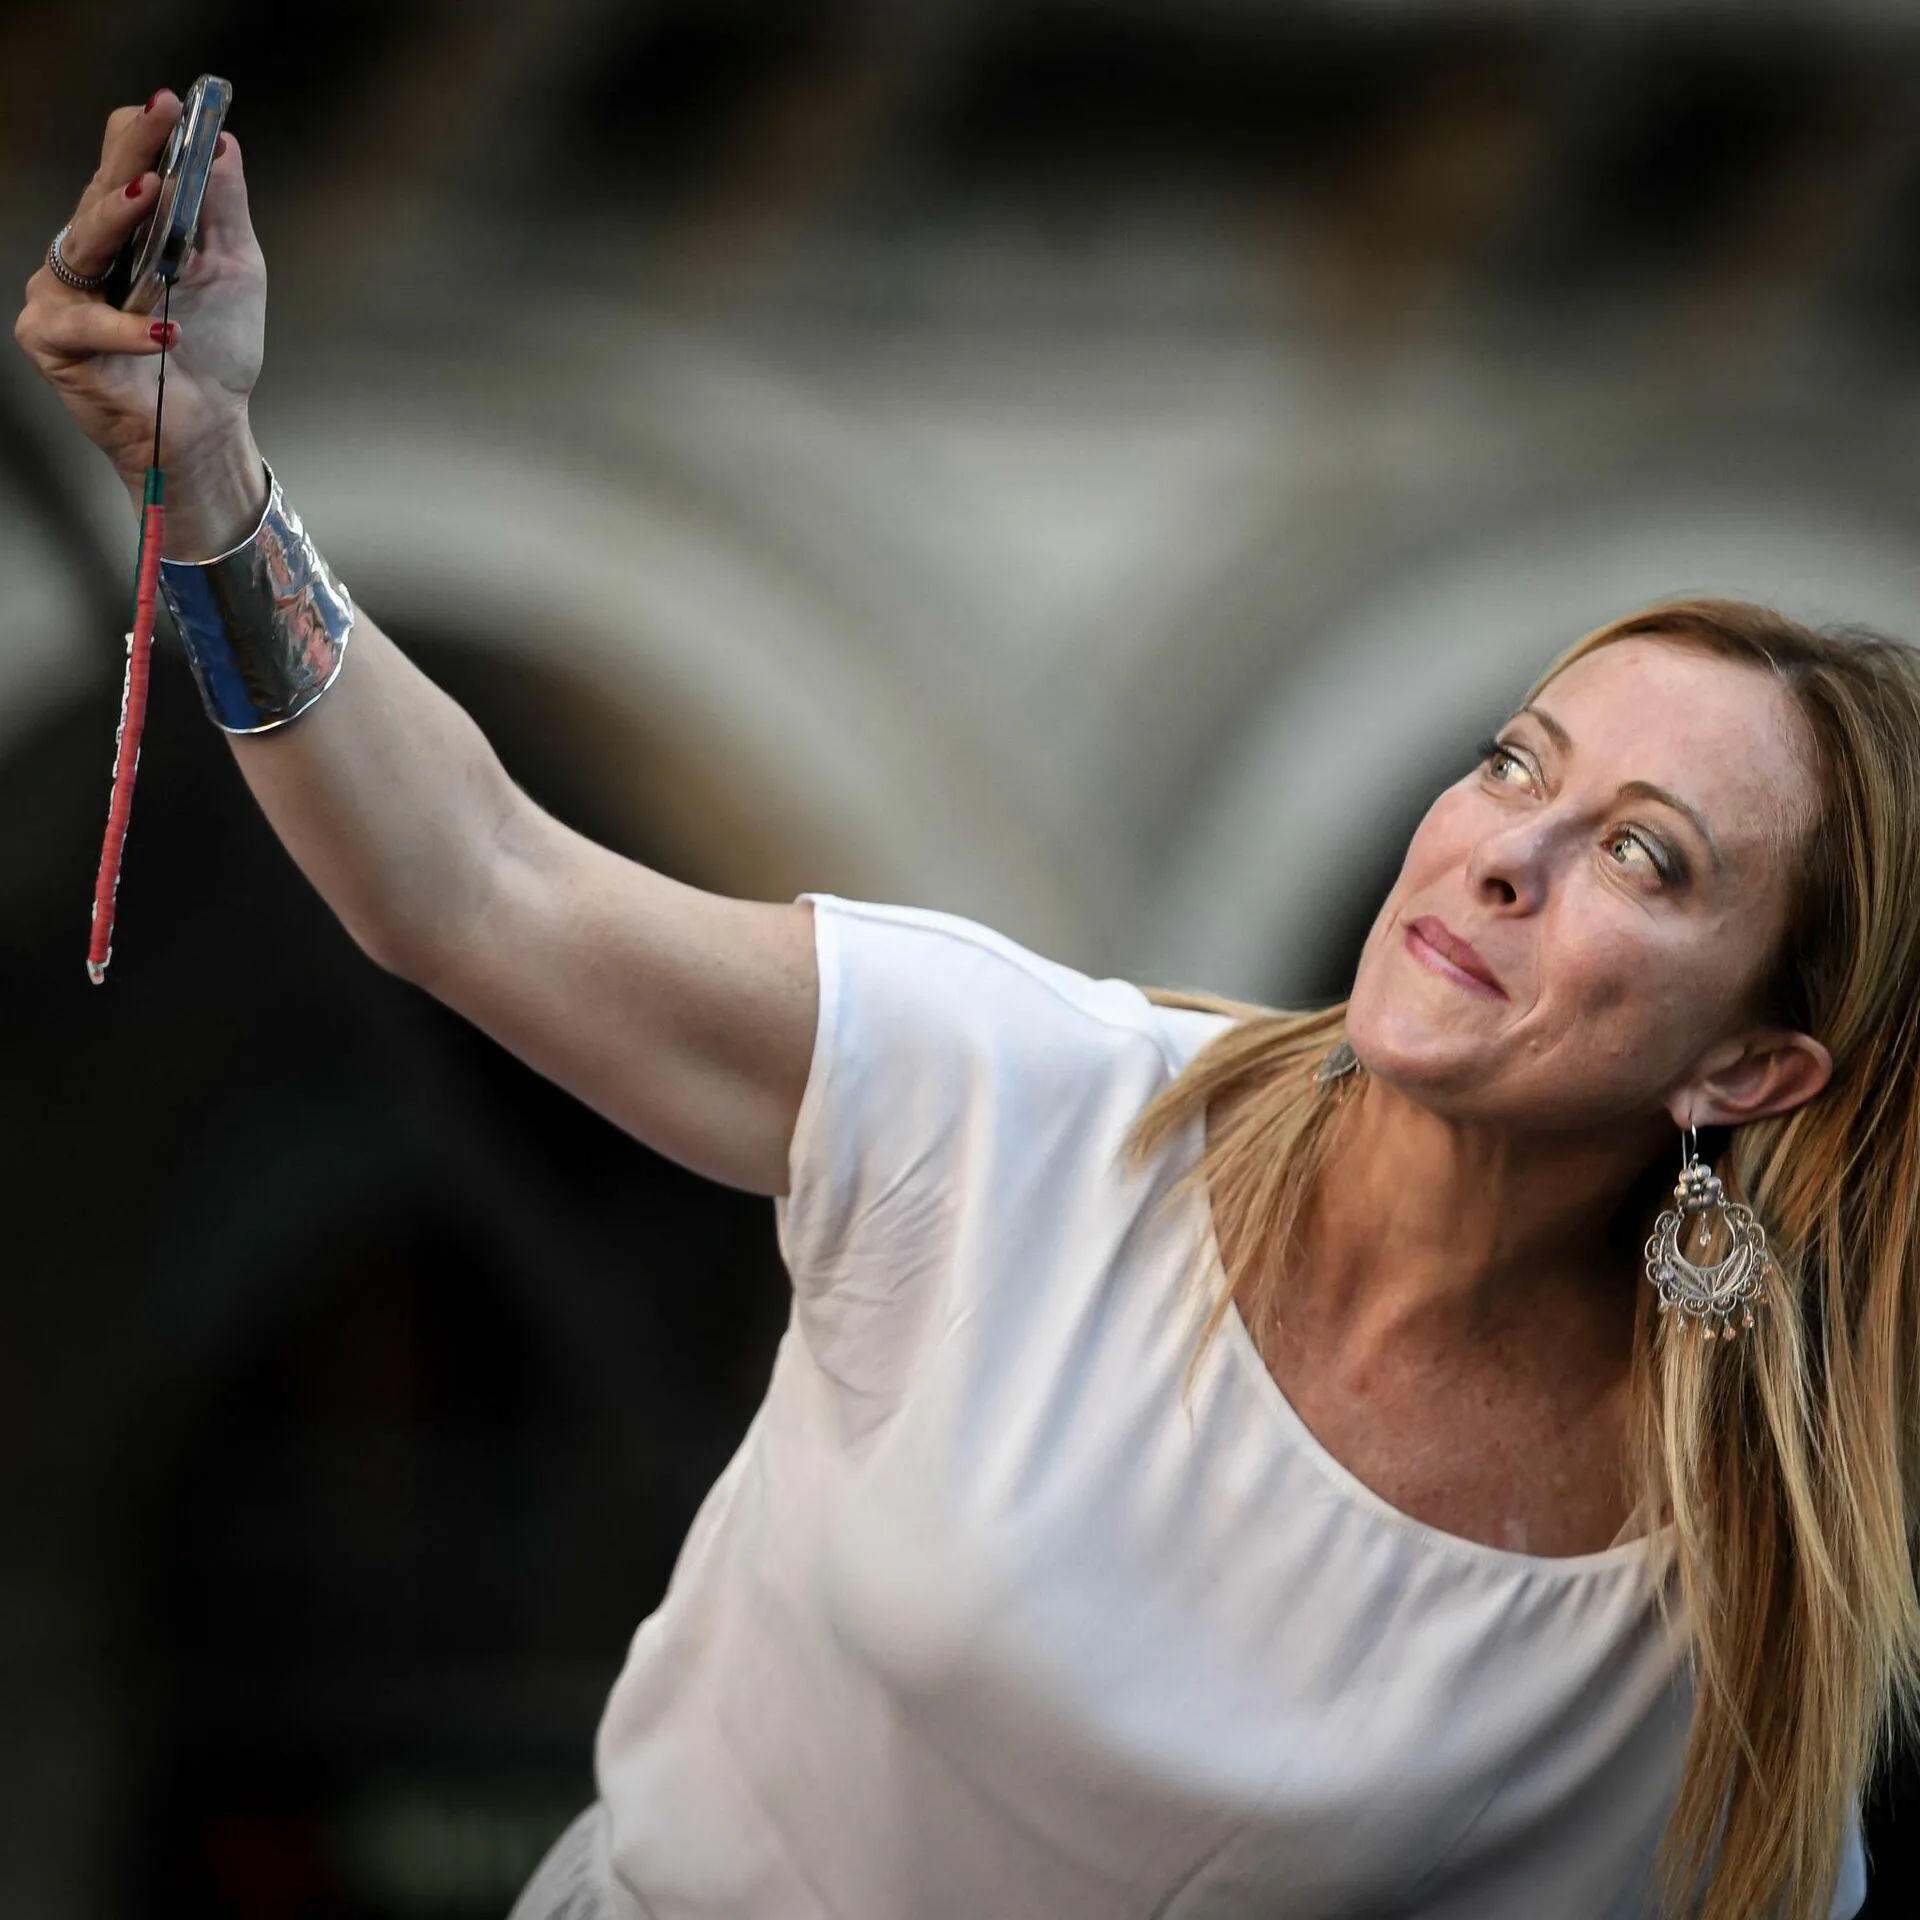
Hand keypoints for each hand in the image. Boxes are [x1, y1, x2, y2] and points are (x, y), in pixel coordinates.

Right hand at [14, 89, 267, 550]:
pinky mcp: (52, 338)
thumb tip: (224, 146)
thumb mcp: (232, 272)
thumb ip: (224, 211)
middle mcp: (88, 253)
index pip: (123, 166)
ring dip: (119, 218)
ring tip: (151, 195)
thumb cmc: (212, 352)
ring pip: (84, 243)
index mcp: (127, 230)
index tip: (172, 105)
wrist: (208, 427)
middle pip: (100, 192)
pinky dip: (127, 329)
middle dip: (130, 152)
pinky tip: (164, 332)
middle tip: (157, 118)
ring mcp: (64, 292)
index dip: (144, 136)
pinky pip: (86, 324)